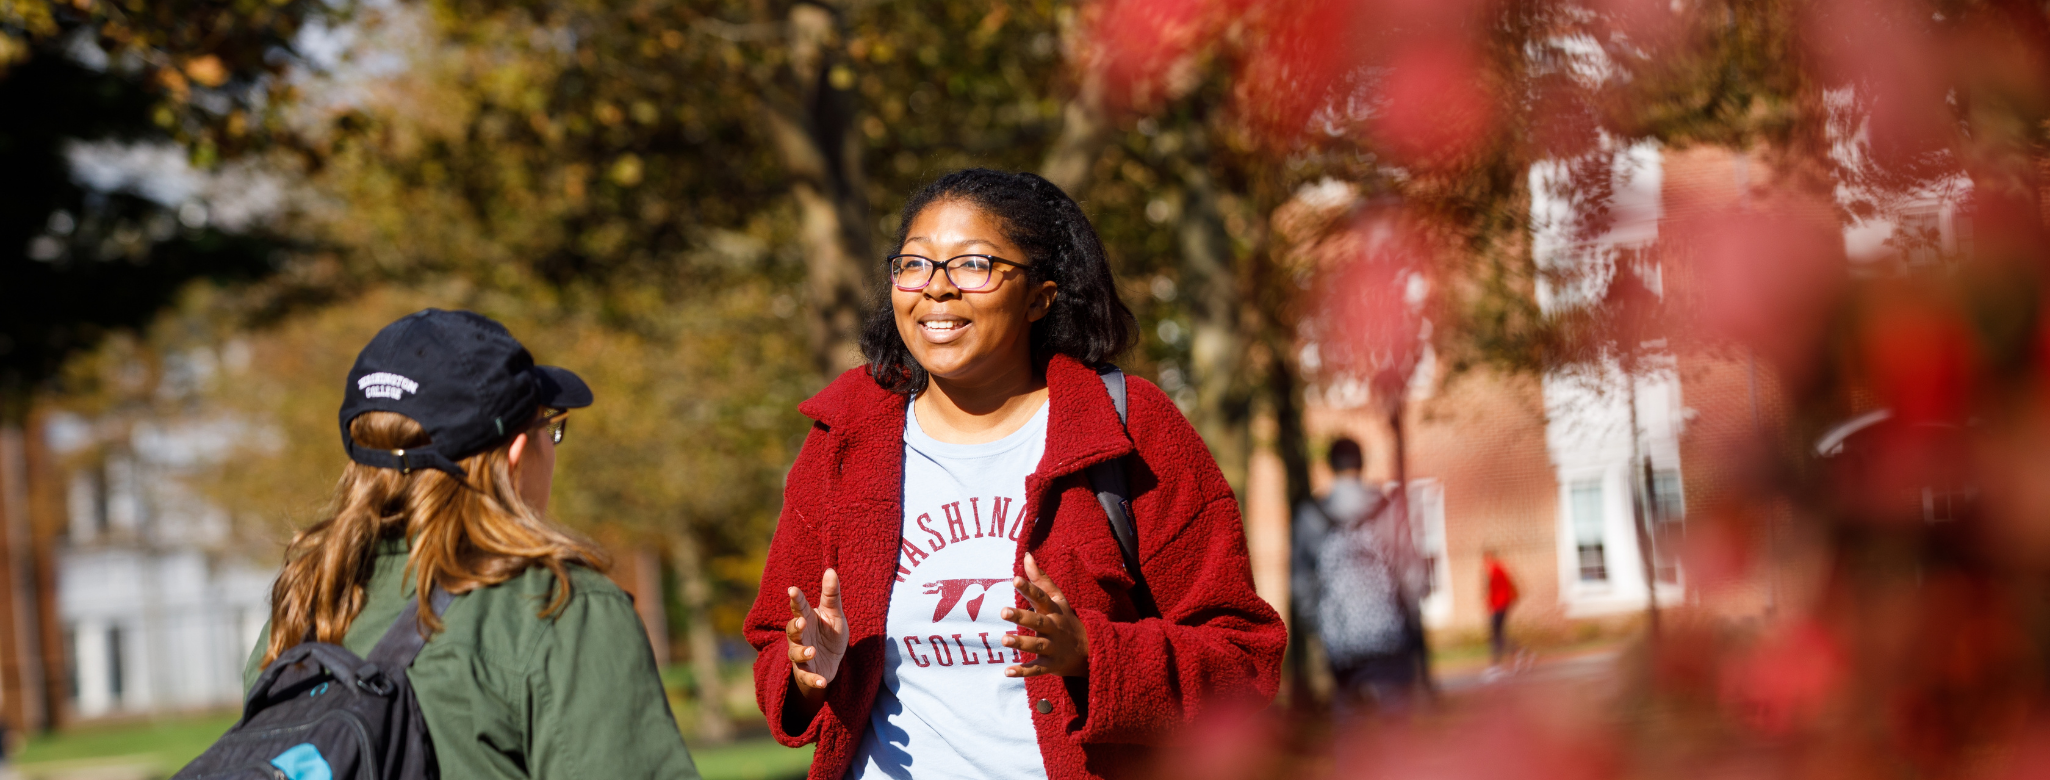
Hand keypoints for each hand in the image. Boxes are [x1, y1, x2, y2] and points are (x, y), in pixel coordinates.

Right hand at [786, 569, 846, 701]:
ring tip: (812, 651)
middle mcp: (800, 637)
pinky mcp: (807, 672)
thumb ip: (831, 595)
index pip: (800, 608)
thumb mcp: (835, 615)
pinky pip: (807, 676)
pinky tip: (822, 682)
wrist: (831, 663)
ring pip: (795, 653)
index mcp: (807, 619)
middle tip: (801, 621)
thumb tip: (830, 570)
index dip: (796, 599)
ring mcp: (801, 655)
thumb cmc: (829, 635)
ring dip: (802, 652)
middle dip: (795, 626)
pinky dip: (813, 679)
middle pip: (792, 630)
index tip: (793, 590)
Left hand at [1001, 553, 1088, 677]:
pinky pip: (1036, 669)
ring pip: (1036, 645)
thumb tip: (1027, 556)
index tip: (1015, 579)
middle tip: (1004, 611)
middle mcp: (1054, 628)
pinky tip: (1007, 672)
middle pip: (1038, 622)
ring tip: (1004, 640)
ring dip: (1021, 643)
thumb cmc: (1065, 619)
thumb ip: (1040, 579)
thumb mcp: (1057, 599)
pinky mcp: (1051, 665)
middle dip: (1022, 617)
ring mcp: (1053, 648)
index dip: (1029, 588)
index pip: (1041, 597)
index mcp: (1054, 610)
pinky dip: (1023, 671)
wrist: (1090, 650)